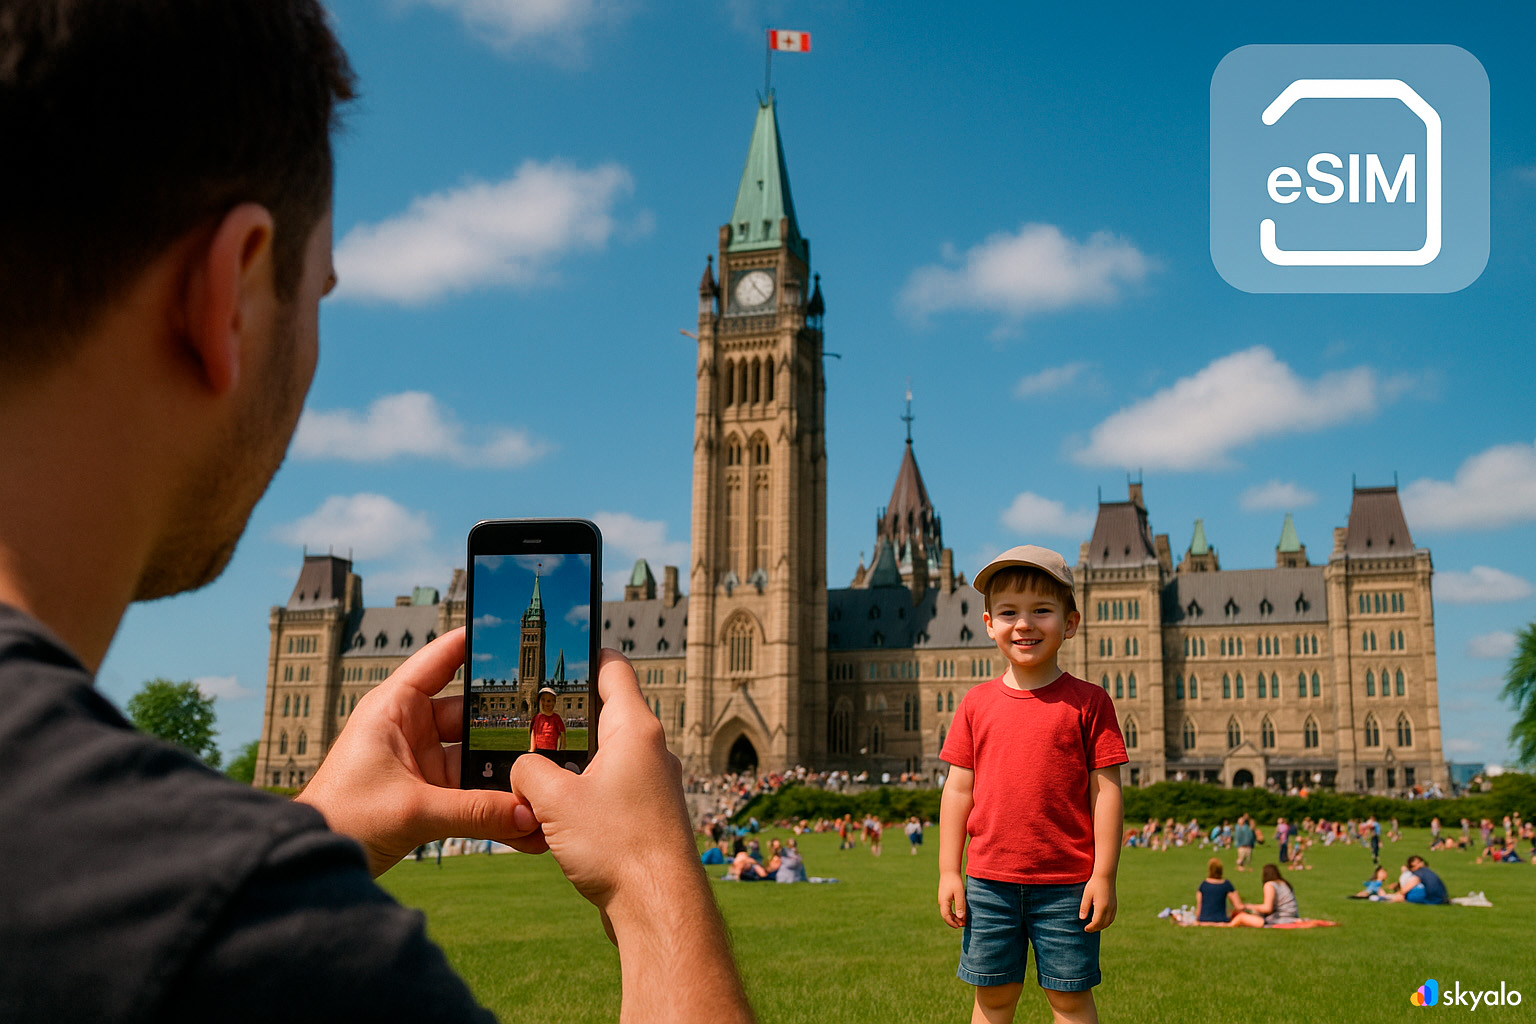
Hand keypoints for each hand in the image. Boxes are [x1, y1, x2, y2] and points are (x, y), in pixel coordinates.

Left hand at [298, 628, 542, 876]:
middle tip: (548, 722)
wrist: (314, 861)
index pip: (439, 661)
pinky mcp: (429, 794)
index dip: (471, 643)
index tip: (508, 632)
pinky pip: (471, 791)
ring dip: (503, 771)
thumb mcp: (413, 810)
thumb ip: (475, 812)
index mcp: (394, 709)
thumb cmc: (342, 819)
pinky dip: (494, 803)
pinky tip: (522, 816)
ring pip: (475, 757)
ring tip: (540, 778)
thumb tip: (526, 815)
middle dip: (506, 724)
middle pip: (471, 715)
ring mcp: (422, 762)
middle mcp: (411, 730)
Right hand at [509, 649, 698, 913]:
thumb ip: (529, 770)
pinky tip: (552, 818)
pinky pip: (609, 792)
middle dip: (562, 723)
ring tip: (530, 776)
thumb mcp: (554, 801)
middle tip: (524, 724)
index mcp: (635, 729)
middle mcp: (650, 750)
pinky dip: (582, 796)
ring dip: (568, 767)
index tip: (556, 650)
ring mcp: (652, 783)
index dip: (582, 655)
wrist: (658, 906)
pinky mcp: (647, 815)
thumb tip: (523, 770)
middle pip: (601, 717)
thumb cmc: (618, 846)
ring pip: (602, 759)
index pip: (612, 669)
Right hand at [938, 871, 966, 927]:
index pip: (946, 916)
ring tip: (962, 921)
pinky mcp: (944, 897)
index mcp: (944, 902)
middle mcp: (941, 902)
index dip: (952, 923)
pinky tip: (959, 913)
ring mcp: (942, 900)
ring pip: (947, 912)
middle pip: (946, 916)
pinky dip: (953, 912)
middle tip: (963, 925)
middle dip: (954, 922)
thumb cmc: (955, 881)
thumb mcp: (959, 893)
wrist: (949, 871)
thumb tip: (960, 918)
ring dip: (954, 917)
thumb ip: (960, 905)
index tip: (959, 926)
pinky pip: (947, 908)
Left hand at [1080, 875, 1116, 931]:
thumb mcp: (1086, 895)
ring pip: (1109, 922)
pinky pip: (1112, 917)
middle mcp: (1109, 909)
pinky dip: (1107, 922)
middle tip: (1088, 929)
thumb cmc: (1094, 884)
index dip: (1090, 927)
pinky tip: (1101, 921)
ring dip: (1102, 926)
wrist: (1106, 876)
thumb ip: (1084, 907)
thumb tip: (1082, 918)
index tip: (1085, 929)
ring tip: (1094, 926)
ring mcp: (1113, 907)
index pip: (1096, 922)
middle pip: (1103, 924)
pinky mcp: (1115, 905)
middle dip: (1095, 928)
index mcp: (1101, 907)